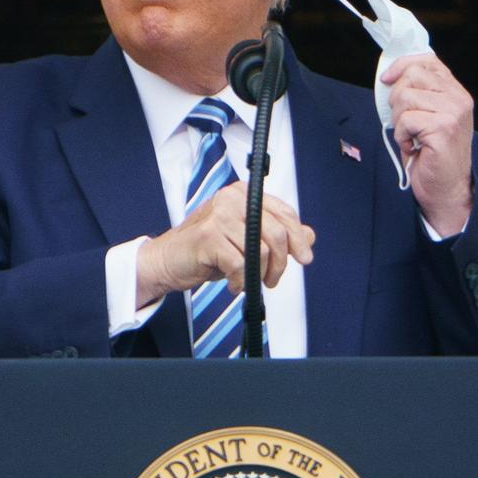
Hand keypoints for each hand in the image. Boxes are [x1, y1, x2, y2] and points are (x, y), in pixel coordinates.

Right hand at [135, 182, 314, 306]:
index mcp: (243, 194)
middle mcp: (232, 198)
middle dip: (280, 263)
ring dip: (257, 276)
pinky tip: (231, 283)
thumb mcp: (246, 240)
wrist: (167, 260)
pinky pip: (241, 265)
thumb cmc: (206, 250)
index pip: (285, 212)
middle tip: (272, 280)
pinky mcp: (209, 236)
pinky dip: (239, 282)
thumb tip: (310, 236)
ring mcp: (219, 215)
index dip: (299, 237)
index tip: (305, 258)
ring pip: (261, 251)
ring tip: (244, 281)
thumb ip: (276, 234)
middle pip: (277, 233)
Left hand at [381, 54, 473, 236]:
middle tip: (404, 122)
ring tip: (411, 136)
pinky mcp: (444, 128)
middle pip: (411, 76)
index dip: (402, 66)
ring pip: (405, 97)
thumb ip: (418, 93)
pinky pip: (406, 120)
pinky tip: (413, 146)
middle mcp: (459, 98)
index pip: (427, 61)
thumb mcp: (426, 116)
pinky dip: (402, 136)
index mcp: (455, 92)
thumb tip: (389, 76)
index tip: (386, 79)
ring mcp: (453, 112)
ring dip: (399, 120)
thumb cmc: (431, 154)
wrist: (445, 188)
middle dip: (396, 99)